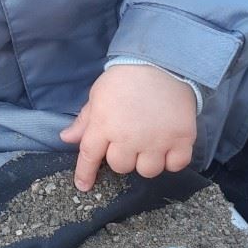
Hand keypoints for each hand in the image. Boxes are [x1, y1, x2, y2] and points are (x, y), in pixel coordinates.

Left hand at [60, 65, 196, 190]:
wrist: (163, 61)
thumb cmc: (127, 77)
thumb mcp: (99, 94)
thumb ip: (85, 120)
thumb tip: (66, 138)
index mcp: (104, 125)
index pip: (89, 157)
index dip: (85, 174)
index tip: (83, 186)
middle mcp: (128, 137)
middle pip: (121, 167)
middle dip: (122, 157)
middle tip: (130, 140)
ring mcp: (156, 140)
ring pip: (148, 170)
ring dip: (147, 161)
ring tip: (150, 144)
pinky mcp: (181, 138)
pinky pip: (175, 165)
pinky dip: (172, 160)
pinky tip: (169, 147)